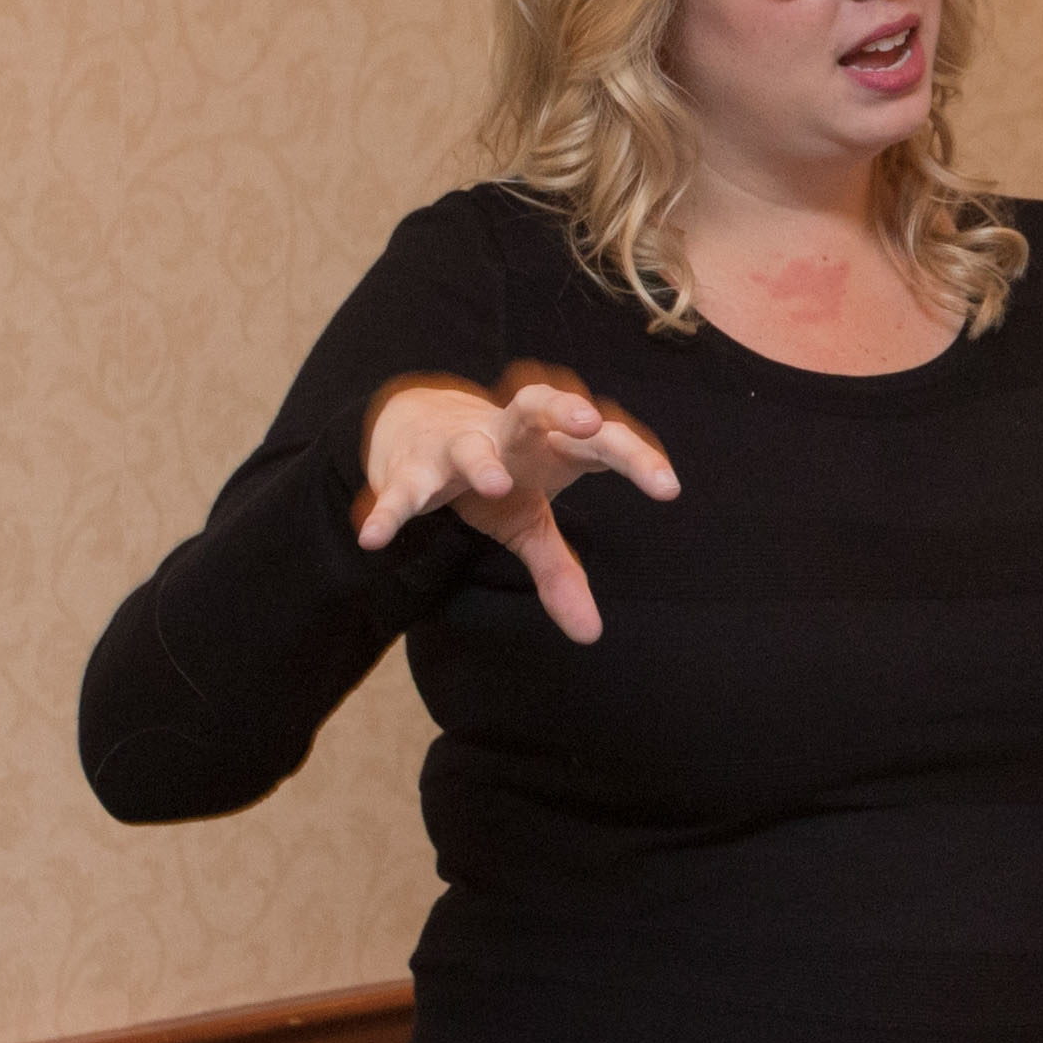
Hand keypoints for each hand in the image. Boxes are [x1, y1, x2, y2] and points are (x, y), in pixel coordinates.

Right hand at [358, 369, 679, 646]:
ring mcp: (458, 446)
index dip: (636, 458)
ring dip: (482, 460)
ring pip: (471, 444)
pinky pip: (402, 489)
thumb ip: (560, 569)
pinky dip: (390, 510)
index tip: (669, 487)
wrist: (414, 428)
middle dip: (564, 410)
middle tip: (589, 424)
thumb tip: (590, 635)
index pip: (602, 441)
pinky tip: (373, 537)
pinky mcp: (411, 468)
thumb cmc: (497, 473)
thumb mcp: (528, 521)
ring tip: (496, 484)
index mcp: (551, 442)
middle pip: (539, 407)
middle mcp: (509, 434)